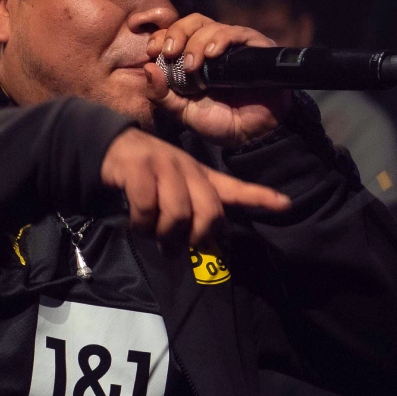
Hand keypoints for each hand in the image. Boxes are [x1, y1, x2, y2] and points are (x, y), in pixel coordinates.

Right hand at [100, 129, 289, 250]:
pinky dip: (142, 224)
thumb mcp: (174, 189)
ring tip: (153, 237)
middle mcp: (188, 168)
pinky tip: (137, 224)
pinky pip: (148, 207)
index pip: (234, 187)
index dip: (259, 197)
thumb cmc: (147, 175)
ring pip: (179, 212)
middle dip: (196, 235)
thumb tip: (198, 246)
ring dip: (164, 234)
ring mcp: (164, 165)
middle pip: (209, 210)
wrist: (112, 147)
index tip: (285, 204)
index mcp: (200, 175)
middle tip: (177, 248)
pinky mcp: (139, 168)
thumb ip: (190, 213)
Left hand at [142, 14, 290, 147]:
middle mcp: (215, 47)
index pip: (177, 32)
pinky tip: (212, 54)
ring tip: (192, 66)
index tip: (152, 50)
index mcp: (196, 56)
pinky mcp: (257, 48)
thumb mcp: (182, 111)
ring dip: (197, 43)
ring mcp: (236, 46)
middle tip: (170, 53)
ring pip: (212, 26)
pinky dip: (221, 39)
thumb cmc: (218, 123)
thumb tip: (146, 68)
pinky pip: (238, 33)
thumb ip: (161, 94)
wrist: (251, 136)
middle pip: (194, 22)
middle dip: (177, 33)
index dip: (163, 36)